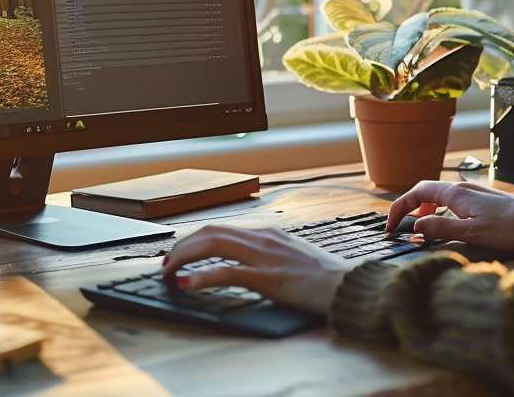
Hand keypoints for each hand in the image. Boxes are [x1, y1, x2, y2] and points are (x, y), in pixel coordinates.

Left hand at [160, 225, 348, 314]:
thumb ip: (268, 255)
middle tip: (165, 263)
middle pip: (210, 232)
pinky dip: (200, 277)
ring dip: (184, 257)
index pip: (220, 228)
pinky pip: (227, 273)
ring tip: (167, 270)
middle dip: (182, 246)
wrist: (348, 286)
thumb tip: (244, 261)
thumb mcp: (291, 258)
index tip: (178, 253)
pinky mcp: (268, 278)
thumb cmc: (324, 277)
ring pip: (213, 245)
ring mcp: (264, 256)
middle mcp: (262, 238)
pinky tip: (184, 284)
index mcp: (267, 234)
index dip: (193, 240)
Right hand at [386, 181, 513, 252]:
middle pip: (424, 190)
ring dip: (422, 207)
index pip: (416, 193)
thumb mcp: (472, 234)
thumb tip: (415, 227)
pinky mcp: (481, 199)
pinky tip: (444, 221)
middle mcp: (461, 188)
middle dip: (407, 206)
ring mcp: (472, 192)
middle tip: (398, 225)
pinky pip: (450, 199)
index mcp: (455, 194)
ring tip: (418, 225)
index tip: (389, 226)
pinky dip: (438, 208)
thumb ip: (440, 229)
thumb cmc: (510, 229)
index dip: (399, 209)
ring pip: (438, 194)